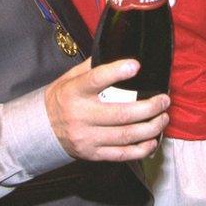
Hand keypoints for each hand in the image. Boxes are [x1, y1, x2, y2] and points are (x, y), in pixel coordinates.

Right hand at [44, 58, 169, 161]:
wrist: (41, 129)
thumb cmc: (61, 98)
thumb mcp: (69, 78)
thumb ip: (92, 67)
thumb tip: (116, 52)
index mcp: (74, 92)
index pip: (96, 80)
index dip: (116, 72)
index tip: (136, 65)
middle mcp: (80, 115)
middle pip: (121, 114)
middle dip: (149, 108)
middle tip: (164, 100)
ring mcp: (87, 137)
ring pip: (125, 135)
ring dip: (150, 127)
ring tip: (163, 118)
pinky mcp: (92, 153)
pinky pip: (121, 154)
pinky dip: (141, 149)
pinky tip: (152, 140)